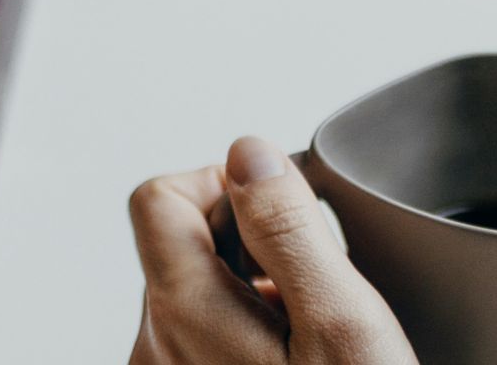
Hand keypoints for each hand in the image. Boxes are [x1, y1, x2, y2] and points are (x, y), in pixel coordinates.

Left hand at [127, 136, 418, 364]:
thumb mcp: (343, 323)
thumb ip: (290, 228)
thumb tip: (249, 153)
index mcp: (184, 314)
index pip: (158, 198)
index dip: (224, 183)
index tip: (281, 209)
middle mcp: (154, 349)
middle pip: (178, 242)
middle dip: (249, 240)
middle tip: (315, 283)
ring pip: (193, 291)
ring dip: (251, 288)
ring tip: (309, 331)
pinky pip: (200, 339)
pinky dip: (246, 332)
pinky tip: (295, 362)